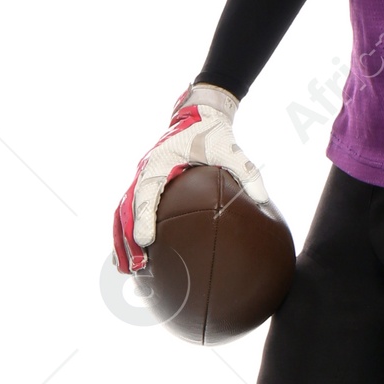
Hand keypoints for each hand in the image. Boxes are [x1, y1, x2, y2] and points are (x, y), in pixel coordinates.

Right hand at [112, 82, 268, 276]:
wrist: (199, 114)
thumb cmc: (213, 134)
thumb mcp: (232, 149)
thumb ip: (247, 172)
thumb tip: (263, 200)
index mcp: (161, 161)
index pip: (146, 191)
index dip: (143, 217)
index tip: (145, 241)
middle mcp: (146, 169)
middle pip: (127, 208)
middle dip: (126, 238)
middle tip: (134, 267)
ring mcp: (142, 176)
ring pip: (123, 211)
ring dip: (121, 239)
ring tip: (124, 268)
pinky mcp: (145, 182)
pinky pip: (130, 208)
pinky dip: (127, 230)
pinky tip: (133, 253)